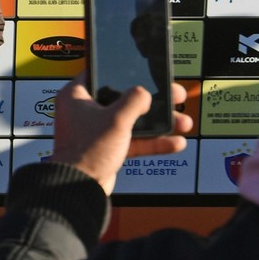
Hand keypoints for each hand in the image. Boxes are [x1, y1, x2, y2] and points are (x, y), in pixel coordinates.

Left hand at [51, 79, 192, 194]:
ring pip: (132, 120)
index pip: (101, 74)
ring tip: (182, 122)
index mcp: (76, 96)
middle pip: (123, 98)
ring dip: (158, 123)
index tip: (144, 71)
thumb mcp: (116, 119)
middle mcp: (84, 110)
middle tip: (174, 96)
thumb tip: (144, 93)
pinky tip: (174, 142)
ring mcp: (96, 130)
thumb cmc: (86, 152)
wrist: (79, 188)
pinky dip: (152, 141)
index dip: (124, 71)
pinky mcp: (106, 147)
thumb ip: (134, 100)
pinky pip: (132, 140)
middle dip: (153, 101)